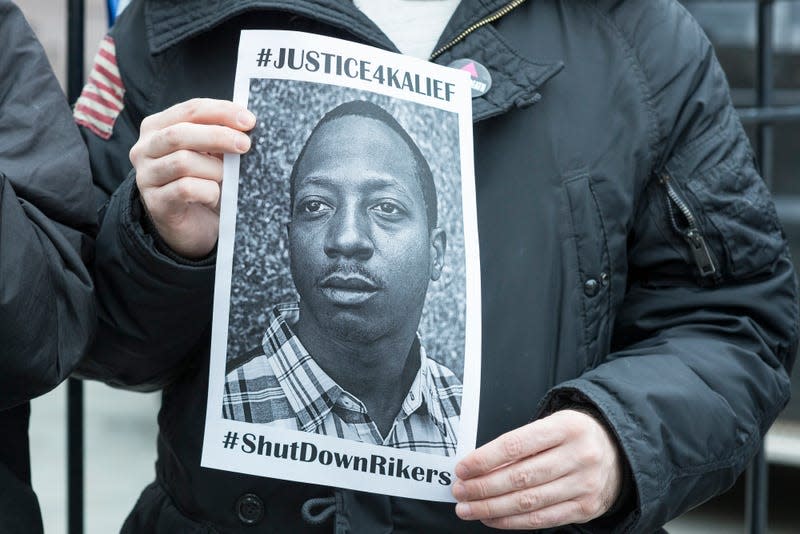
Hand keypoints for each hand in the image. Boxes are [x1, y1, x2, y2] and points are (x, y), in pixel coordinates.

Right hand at [130, 98, 255, 257]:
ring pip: (183, 162)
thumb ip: (220, 136)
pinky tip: (214, 197)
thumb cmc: (204, 183)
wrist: (194, 227)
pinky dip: (209, 191)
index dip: (221, 112)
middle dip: (218, 136)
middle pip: (180, 133)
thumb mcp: (212, 154)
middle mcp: (145, 149)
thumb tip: (246, 123)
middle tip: (245, 145)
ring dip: (214, 169)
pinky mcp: (155, 202)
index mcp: (158, 127)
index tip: (249, 121)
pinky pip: (186, 189)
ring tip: (226, 179)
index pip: (190, 110)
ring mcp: (146, 176)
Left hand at [453, 409, 622, 529]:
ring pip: (528, 501)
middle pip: (520, 476)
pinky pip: (542, 519)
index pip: (515, 445)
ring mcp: (584, 484)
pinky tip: (492, 518)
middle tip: (460, 490)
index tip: (463, 468)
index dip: (484, 459)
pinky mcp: (585, 508)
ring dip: (491, 508)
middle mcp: (577, 456)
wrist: (618, 450)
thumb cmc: (574, 436)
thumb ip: (519, 444)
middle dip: (483, 487)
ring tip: (468, 508)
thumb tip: (478, 466)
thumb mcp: (551, 425)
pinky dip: (512, 522)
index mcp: (565, 427)